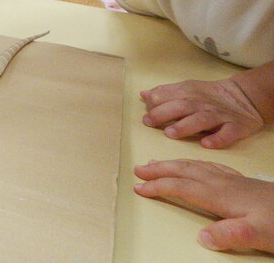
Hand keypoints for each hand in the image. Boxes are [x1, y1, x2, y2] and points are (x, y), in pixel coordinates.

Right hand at [134, 159, 273, 252]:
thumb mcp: (261, 235)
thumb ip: (231, 234)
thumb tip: (202, 237)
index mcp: (222, 195)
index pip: (183, 187)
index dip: (159, 186)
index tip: (138, 188)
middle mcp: (224, 183)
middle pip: (185, 171)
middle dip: (160, 169)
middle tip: (138, 169)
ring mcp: (234, 180)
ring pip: (196, 166)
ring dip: (173, 163)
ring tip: (157, 162)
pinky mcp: (243, 182)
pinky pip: (211, 166)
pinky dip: (194, 162)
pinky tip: (196, 166)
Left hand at [141, 77, 264, 148]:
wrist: (244, 96)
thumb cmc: (209, 95)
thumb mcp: (187, 89)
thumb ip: (165, 92)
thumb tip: (144, 95)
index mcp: (188, 93)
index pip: (168, 96)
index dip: (155, 105)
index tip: (145, 115)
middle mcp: (202, 104)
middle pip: (181, 107)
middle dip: (163, 114)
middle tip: (149, 122)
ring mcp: (219, 116)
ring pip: (201, 120)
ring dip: (185, 126)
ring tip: (171, 133)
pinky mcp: (235, 127)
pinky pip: (227, 133)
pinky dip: (217, 139)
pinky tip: (206, 144)